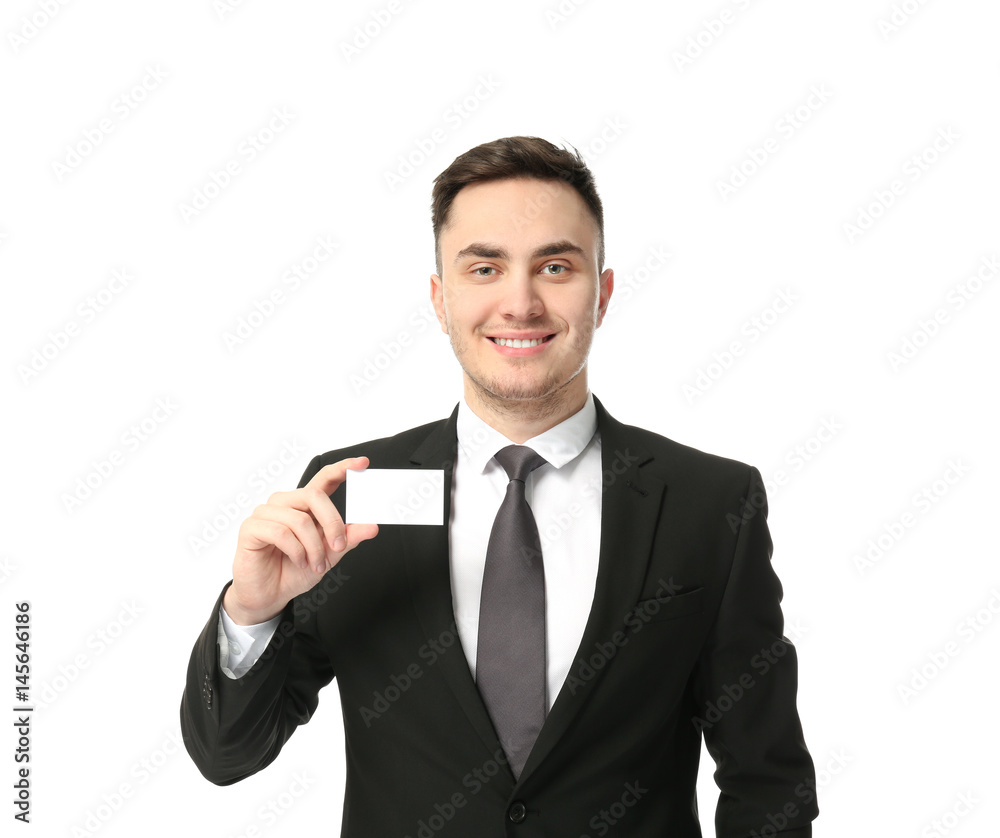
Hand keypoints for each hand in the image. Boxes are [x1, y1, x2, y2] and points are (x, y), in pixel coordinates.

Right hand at [223, 457, 377, 624]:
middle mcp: (285, 503)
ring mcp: (265, 513)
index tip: (362, 462)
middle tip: (339, 546)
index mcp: (304, 505)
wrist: (271, 595)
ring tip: (315, 564)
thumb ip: (348, 538)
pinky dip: (296, 551)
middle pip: (314, 496)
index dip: (342, 468)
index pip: (324, 479)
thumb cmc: (296, 571)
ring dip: (314, 547)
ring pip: (299, 519)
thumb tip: (372, 527)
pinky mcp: (251, 528)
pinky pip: (281, 532)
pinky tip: (299, 561)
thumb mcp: (330, 555)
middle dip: (332, 523)